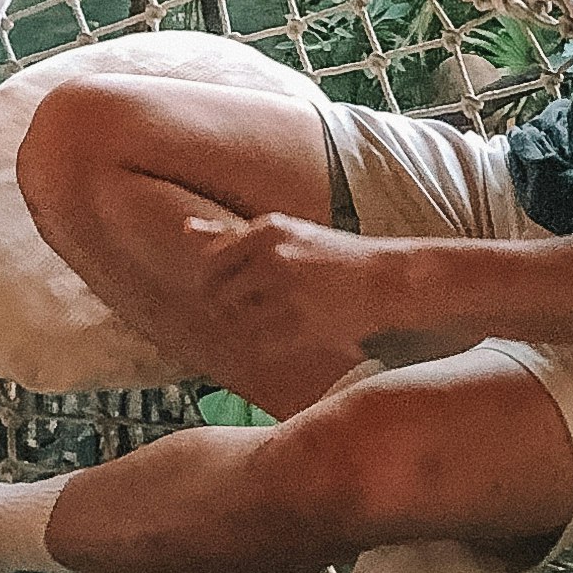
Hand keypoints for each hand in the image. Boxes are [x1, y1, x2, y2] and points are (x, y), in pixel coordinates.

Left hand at [186, 209, 442, 368]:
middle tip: (246, 313)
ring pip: (236, 321)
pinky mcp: (301, 324)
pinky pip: (260, 343)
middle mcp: (272, 257)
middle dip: (223, 309)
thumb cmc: (331, 255)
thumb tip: (185, 228)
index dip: (212, 284)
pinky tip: (287, 334)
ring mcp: (286, 291)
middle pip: (215, 294)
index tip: (227, 292)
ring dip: (246, 327)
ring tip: (272, 320)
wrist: (387, 279)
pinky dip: (267, 344)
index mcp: (266, 230)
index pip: (210, 263)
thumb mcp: (282, 233)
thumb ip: (231, 233)